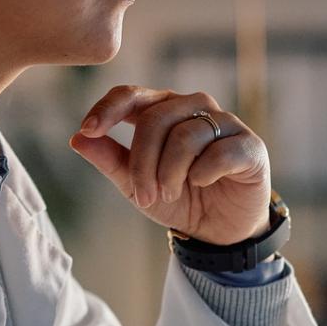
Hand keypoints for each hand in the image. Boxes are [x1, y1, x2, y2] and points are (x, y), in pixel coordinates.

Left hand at [69, 86, 272, 245]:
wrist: (219, 230)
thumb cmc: (178, 198)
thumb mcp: (135, 185)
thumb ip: (109, 159)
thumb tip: (77, 138)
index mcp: (162, 110)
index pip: (131, 95)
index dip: (107, 109)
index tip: (88, 130)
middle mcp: (193, 107)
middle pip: (156, 120)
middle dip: (143, 163)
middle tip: (144, 195)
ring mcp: (223, 122)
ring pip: (186, 136)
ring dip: (170, 173)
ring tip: (170, 194)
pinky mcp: (249, 144)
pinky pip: (219, 152)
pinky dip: (203, 173)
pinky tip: (203, 184)